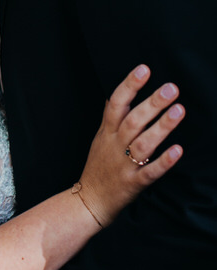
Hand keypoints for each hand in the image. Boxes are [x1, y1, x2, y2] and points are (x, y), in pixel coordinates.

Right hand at [80, 65, 183, 225]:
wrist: (90, 200)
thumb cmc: (99, 166)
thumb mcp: (100, 137)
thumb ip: (110, 116)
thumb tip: (116, 92)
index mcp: (107, 132)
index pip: (116, 103)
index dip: (129, 85)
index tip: (144, 69)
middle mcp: (115, 145)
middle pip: (133, 120)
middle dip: (152, 103)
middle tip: (171, 88)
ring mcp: (124, 164)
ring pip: (144, 143)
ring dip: (162, 127)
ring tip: (179, 111)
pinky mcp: (134, 183)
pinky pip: (150, 172)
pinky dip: (164, 161)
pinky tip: (178, 150)